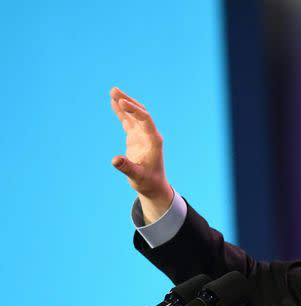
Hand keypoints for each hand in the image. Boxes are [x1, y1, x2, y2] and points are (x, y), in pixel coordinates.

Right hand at [109, 87, 172, 223]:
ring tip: (112, 91)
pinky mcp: (136, 137)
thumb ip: (126, 167)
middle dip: (128, 101)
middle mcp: (150, 134)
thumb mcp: (136, 176)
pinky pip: (129, 121)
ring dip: (124, 103)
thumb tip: (115, 160)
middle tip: (114, 90)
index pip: (145, 120)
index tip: (121, 102)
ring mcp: (143, 135)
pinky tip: (113, 103)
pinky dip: (121, 112)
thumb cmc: (147, 182)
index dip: (134, 110)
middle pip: (140, 112)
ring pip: (134, 114)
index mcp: (154, 140)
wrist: (152, 185)